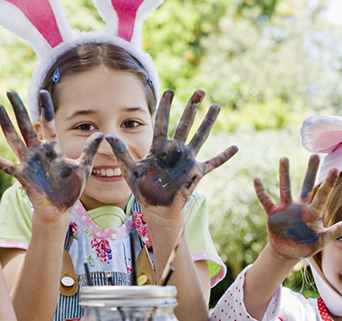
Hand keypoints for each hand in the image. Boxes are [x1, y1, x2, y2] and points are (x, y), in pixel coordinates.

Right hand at [0, 90, 103, 216]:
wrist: (61, 208)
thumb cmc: (71, 189)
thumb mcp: (84, 167)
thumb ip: (90, 150)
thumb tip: (103, 134)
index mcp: (52, 148)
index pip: (48, 123)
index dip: (45, 108)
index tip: (42, 91)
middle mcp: (38, 152)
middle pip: (26, 125)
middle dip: (19, 108)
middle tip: (10, 91)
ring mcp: (28, 162)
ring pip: (14, 138)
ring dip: (5, 123)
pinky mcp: (21, 174)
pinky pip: (3, 164)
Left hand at [105, 90, 237, 212]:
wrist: (157, 208)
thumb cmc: (143, 189)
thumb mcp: (129, 169)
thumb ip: (120, 152)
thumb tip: (106, 137)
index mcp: (159, 147)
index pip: (163, 122)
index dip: (166, 107)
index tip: (170, 91)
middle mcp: (175, 149)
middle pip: (185, 124)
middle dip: (192, 107)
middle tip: (199, 91)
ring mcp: (187, 160)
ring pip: (201, 136)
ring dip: (209, 122)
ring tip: (216, 106)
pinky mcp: (196, 172)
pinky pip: (213, 163)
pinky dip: (224, 156)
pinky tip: (235, 148)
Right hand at [255, 155, 341, 260]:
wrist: (288, 252)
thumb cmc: (307, 245)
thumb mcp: (323, 240)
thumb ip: (337, 230)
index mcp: (313, 213)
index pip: (322, 195)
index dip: (329, 183)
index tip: (335, 169)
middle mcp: (300, 207)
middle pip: (307, 186)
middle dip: (311, 171)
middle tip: (315, 155)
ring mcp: (286, 209)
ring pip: (285, 188)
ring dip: (285, 174)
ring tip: (284, 158)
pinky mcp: (274, 214)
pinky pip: (266, 201)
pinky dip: (261, 191)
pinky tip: (256, 180)